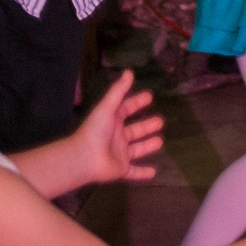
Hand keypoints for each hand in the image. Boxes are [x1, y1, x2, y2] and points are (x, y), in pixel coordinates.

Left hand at [70, 70, 164, 185]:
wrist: (84, 158)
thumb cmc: (95, 130)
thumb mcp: (107, 107)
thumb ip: (118, 90)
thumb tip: (130, 71)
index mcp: (113, 121)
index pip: (126, 109)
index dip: (137, 102)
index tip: (149, 97)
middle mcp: (117, 137)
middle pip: (134, 130)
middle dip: (146, 126)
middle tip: (160, 121)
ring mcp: (120, 154)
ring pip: (136, 150)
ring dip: (147, 146)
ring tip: (160, 141)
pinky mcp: (121, 169)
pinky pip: (133, 172)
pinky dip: (142, 173)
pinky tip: (154, 173)